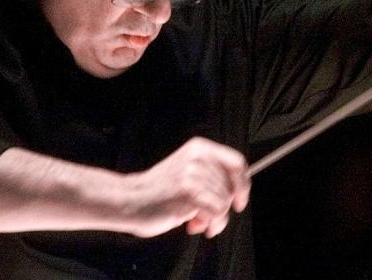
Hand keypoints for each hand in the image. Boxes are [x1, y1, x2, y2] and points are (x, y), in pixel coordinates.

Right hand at [124, 137, 250, 238]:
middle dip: (221, 209)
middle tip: (205, 218)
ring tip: (194, 221)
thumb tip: (237, 192)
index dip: (243, 184)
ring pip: (225, 202)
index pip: (236, 162)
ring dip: (213, 219)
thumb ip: (209, 176)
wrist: (128, 200)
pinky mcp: (190, 192)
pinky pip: (217, 212)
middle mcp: (198, 157)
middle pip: (232, 187)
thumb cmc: (156, 193)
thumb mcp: (186, 172)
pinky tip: (193, 224)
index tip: (239, 200)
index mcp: (199, 148)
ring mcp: (194, 173)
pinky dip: (210, 223)